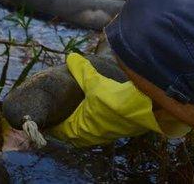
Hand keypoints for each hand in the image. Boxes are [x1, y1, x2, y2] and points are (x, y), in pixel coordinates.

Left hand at [49, 53, 190, 146]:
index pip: (58, 130)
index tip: (50, 111)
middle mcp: (89, 137)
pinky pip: (101, 126)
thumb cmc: (113, 99)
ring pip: (88, 128)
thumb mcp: (93, 81)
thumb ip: (80, 70)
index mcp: (77, 130)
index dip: (53, 120)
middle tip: (62, 105)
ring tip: (80, 104)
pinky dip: (97, 117)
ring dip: (83, 118)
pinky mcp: (117, 131)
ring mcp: (104, 136)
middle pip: (72, 129)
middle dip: (68, 118)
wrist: (144, 109)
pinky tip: (99, 106)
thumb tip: (71, 57)